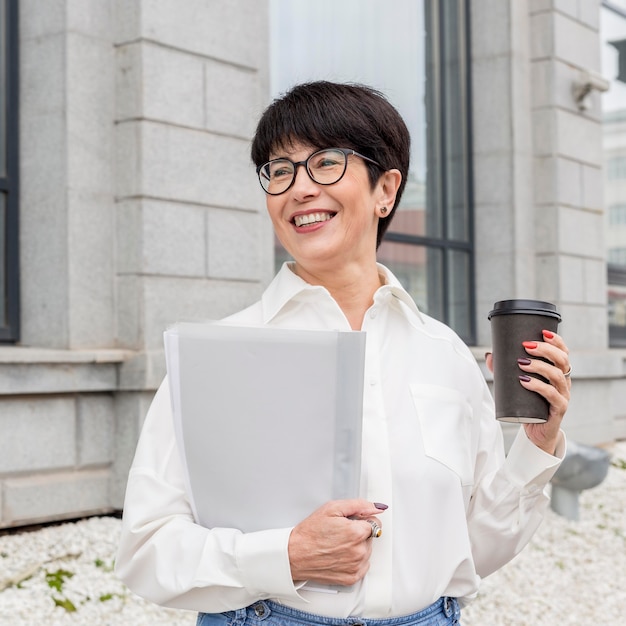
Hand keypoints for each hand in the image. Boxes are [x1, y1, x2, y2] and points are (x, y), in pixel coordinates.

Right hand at [288, 499, 384, 585]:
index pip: (375, 523)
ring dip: (357, 546)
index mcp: (356, 533)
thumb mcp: (332, 508)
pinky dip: (354, 560)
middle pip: (371, 537)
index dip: (361, 520)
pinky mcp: (351, 578)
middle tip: (340, 532)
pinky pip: (362, 566)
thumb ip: (358, 505)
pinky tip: (340, 555)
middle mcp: (359, 551)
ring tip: (338, 544)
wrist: (295, 555)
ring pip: (367, 551)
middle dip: (359, 533)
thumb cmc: (310, 533)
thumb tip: (377, 507)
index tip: (350, 522)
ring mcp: (356, 566)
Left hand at [486, 330, 569, 454]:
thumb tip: (491, 355)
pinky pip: (552, 396)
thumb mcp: (518, 384)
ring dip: (539, 366)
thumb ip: (505, 370)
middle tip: (527, 345)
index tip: (543, 332)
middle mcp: (564, 383)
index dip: (556, 341)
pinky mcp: (558, 410)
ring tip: (522, 363)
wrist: (536, 430)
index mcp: (558, 373)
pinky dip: (538, 386)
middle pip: (562, 360)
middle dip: (546, 350)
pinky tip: (525, 382)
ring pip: (558, 376)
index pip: (563, 353)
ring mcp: (563, 396)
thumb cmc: (529, 404)